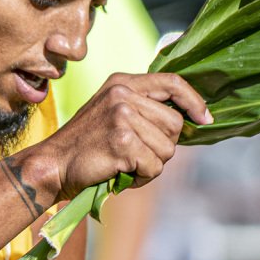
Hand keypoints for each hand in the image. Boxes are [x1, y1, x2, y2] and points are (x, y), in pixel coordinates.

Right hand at [20, 73, 211, 201]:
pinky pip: (154, 166)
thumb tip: (188, 117)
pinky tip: (122, 173)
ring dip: (152, 164)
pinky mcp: (122, 141)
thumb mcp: (111, 111)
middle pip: (175, 123)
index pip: (173, 82)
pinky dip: (142, 178)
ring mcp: (122, 116)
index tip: (205, 118)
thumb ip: (142, 107)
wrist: (53, 164)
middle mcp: (123, 94)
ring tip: (126, 164)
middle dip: (164, 145)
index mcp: (122, 82)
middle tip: (139, 154)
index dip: (194, 101)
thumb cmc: (86, 144)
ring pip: (168, 148)